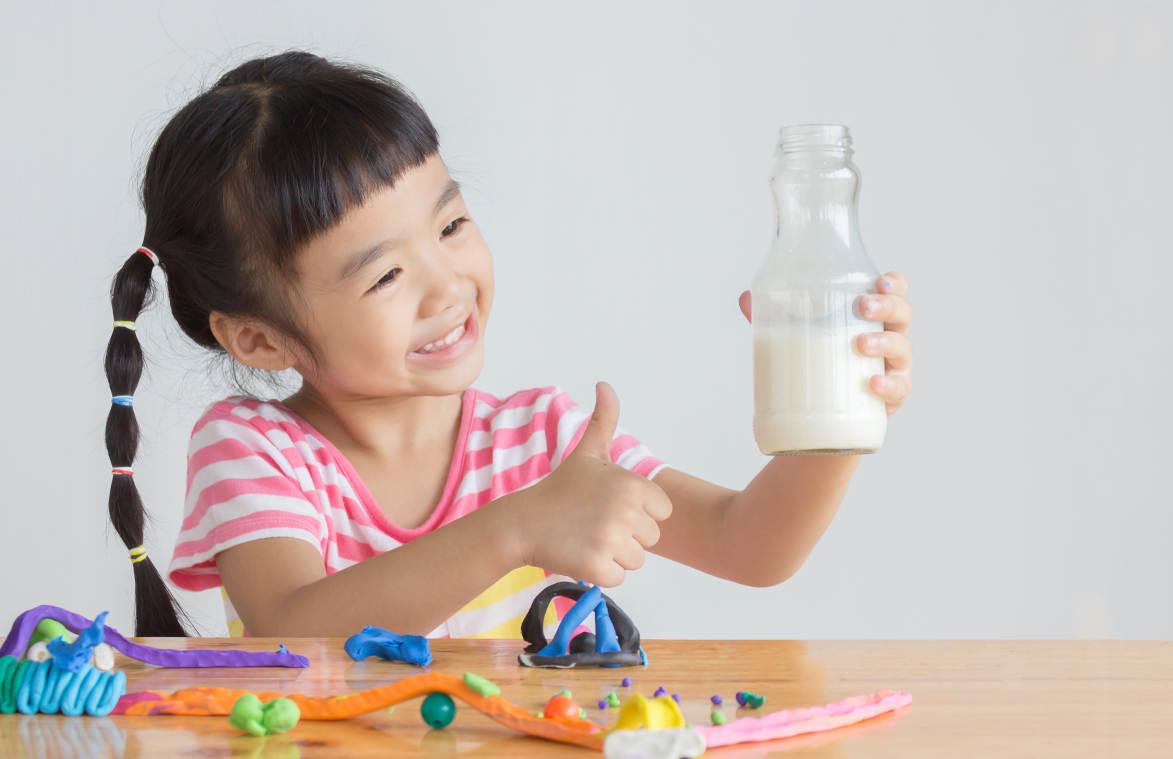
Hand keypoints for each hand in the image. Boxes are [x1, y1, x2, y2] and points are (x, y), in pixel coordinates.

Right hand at [508, 381, 672, 585]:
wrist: (522, 522)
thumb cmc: (559, 489)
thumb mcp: (587, 452)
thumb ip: (603, 419)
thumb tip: (605, 385)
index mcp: (633, 484)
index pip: (661, 512)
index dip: (638, 512)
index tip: (609, 506)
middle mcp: (627, 511)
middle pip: (650, 538)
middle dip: (626, 536)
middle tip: (594, 523)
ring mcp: (612, 541)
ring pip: (636, 560)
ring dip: (614, 555)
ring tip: (587, 538)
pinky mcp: (599, 568)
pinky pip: (619, 578)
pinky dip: (601, 572)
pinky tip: (581, 554)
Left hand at [738, 271, 912, 414]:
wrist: (822, 424)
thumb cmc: (817, 368)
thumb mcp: (796, 339)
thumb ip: (774, 318)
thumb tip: (746, 298)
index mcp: (871, 318)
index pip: (892, 292)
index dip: (893, 283)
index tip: (879, 280)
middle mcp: (889, 338)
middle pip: (902, 314)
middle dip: (886, 306)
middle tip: (863, 306)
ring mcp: (893, 368)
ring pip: (902, 348)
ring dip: (884, 342)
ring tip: (861, 344)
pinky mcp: (891, 398)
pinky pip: (898, 390)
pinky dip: (888, 385)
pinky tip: (872, 384)